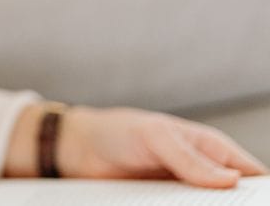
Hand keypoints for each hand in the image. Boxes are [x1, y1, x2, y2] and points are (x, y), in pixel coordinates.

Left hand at [58, 105, 268, 187]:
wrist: (79, 149)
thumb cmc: (119, 131)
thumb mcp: (156, 137)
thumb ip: (190, 158)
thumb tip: (230, 179)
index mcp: (212, 150)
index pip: (252, 176)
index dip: (259, 193)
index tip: (253, 204)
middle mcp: (203, 175)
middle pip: (234, 200)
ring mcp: (184, 194)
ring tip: (179, 205)